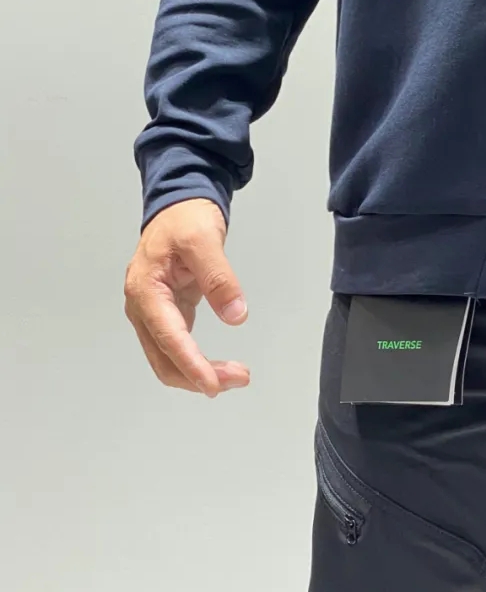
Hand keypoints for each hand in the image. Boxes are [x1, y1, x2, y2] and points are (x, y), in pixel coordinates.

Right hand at [124, 198, 250, 396]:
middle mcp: (143, 306)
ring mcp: (153, 311)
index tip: (213, 384)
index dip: (191, 364)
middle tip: (236, 379)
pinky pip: (177, 345)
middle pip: (164, 357)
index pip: (168, 336)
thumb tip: (235, 314)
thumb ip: (218, 277)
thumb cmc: (184, 219)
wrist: (176, 206)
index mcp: (146, 289)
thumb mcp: (204, 239)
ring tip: (234, 376)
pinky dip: (195, 360)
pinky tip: (216, 367)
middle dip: (197, 375)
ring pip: (168, 357)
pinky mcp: (167, 312)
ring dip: (197, 372)